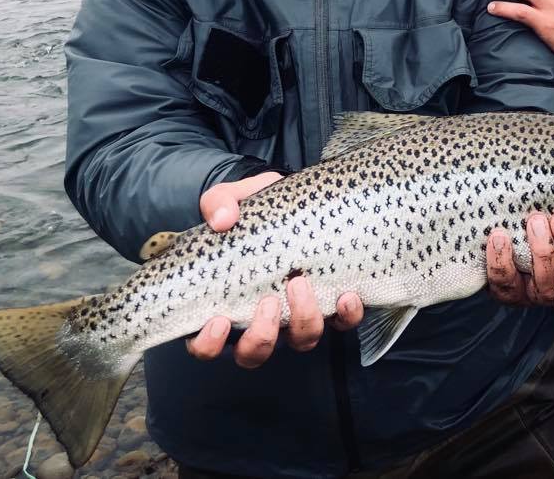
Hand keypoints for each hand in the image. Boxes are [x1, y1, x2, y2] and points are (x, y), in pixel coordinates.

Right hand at [185, 173, 363, 365]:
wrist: (293, 201)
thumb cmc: (256, 211)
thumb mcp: (233, 199)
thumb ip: (219, 204)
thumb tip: (222, 220)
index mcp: (226, 303)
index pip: (207, 344)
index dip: (209, 344)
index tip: (219, 321)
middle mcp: (261, 319)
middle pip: (254, 354)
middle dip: (262, 336)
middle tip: (269, 302)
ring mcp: (296, 315)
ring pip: (300, 342)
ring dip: (302, 321)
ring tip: (300, 284)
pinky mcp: (330, 304)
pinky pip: (342, 323)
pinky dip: (346, 316)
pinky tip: (346, 295)